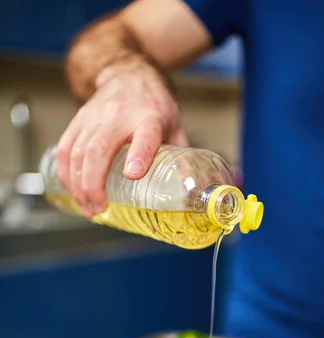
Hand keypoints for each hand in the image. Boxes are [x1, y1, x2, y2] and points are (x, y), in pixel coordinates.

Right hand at [56, 59, 187, 216]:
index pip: (145, 136)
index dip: (138, 156)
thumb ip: (181, 160)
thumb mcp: (175, 128)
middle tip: (98, 208)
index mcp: (150, 118)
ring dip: (78, 184)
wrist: (129, 74)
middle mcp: (120, 115)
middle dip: (94, 184)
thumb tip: (190, 194)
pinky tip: (72, 191)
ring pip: (77, 151)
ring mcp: (96, 116)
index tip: (132, 175)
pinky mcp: (79, 119)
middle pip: (99, 149)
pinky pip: (64, 147)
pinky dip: (65, 173)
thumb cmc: (154, 107)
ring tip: (87, 207)